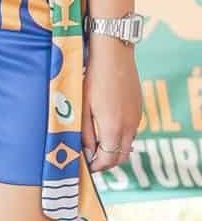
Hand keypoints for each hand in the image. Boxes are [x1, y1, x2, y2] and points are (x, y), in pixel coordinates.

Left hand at [83, 40, 140, 174]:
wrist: (113, 53)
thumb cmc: (92, 78)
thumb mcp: (83, 107)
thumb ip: (85, 133)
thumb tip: (88, 154)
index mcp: (113, 128)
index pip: (107, 160)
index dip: (95, 167)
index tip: (85, 167)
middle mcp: (129, 126)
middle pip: (120, 157)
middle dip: (105, 162)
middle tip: (90, 159)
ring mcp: (136, 117)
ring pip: (127, 144)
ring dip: (113, 149)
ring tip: (95, 143)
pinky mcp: (138, 108)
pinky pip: (131, 131)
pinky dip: (120, 136)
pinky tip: (106, 126)